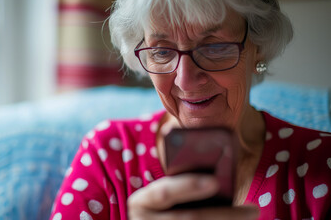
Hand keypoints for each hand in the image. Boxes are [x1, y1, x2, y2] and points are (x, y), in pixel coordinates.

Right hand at [128, 174, 258, 219]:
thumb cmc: (159, 209)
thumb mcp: (159, 197)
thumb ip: (177, 186)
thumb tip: (214, 178)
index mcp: (141, 202)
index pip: (164, 192)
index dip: (188, 186)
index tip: (214, 182)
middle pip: (189, 219)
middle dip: (224, 215)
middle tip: (253, 210)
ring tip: (250, 217)